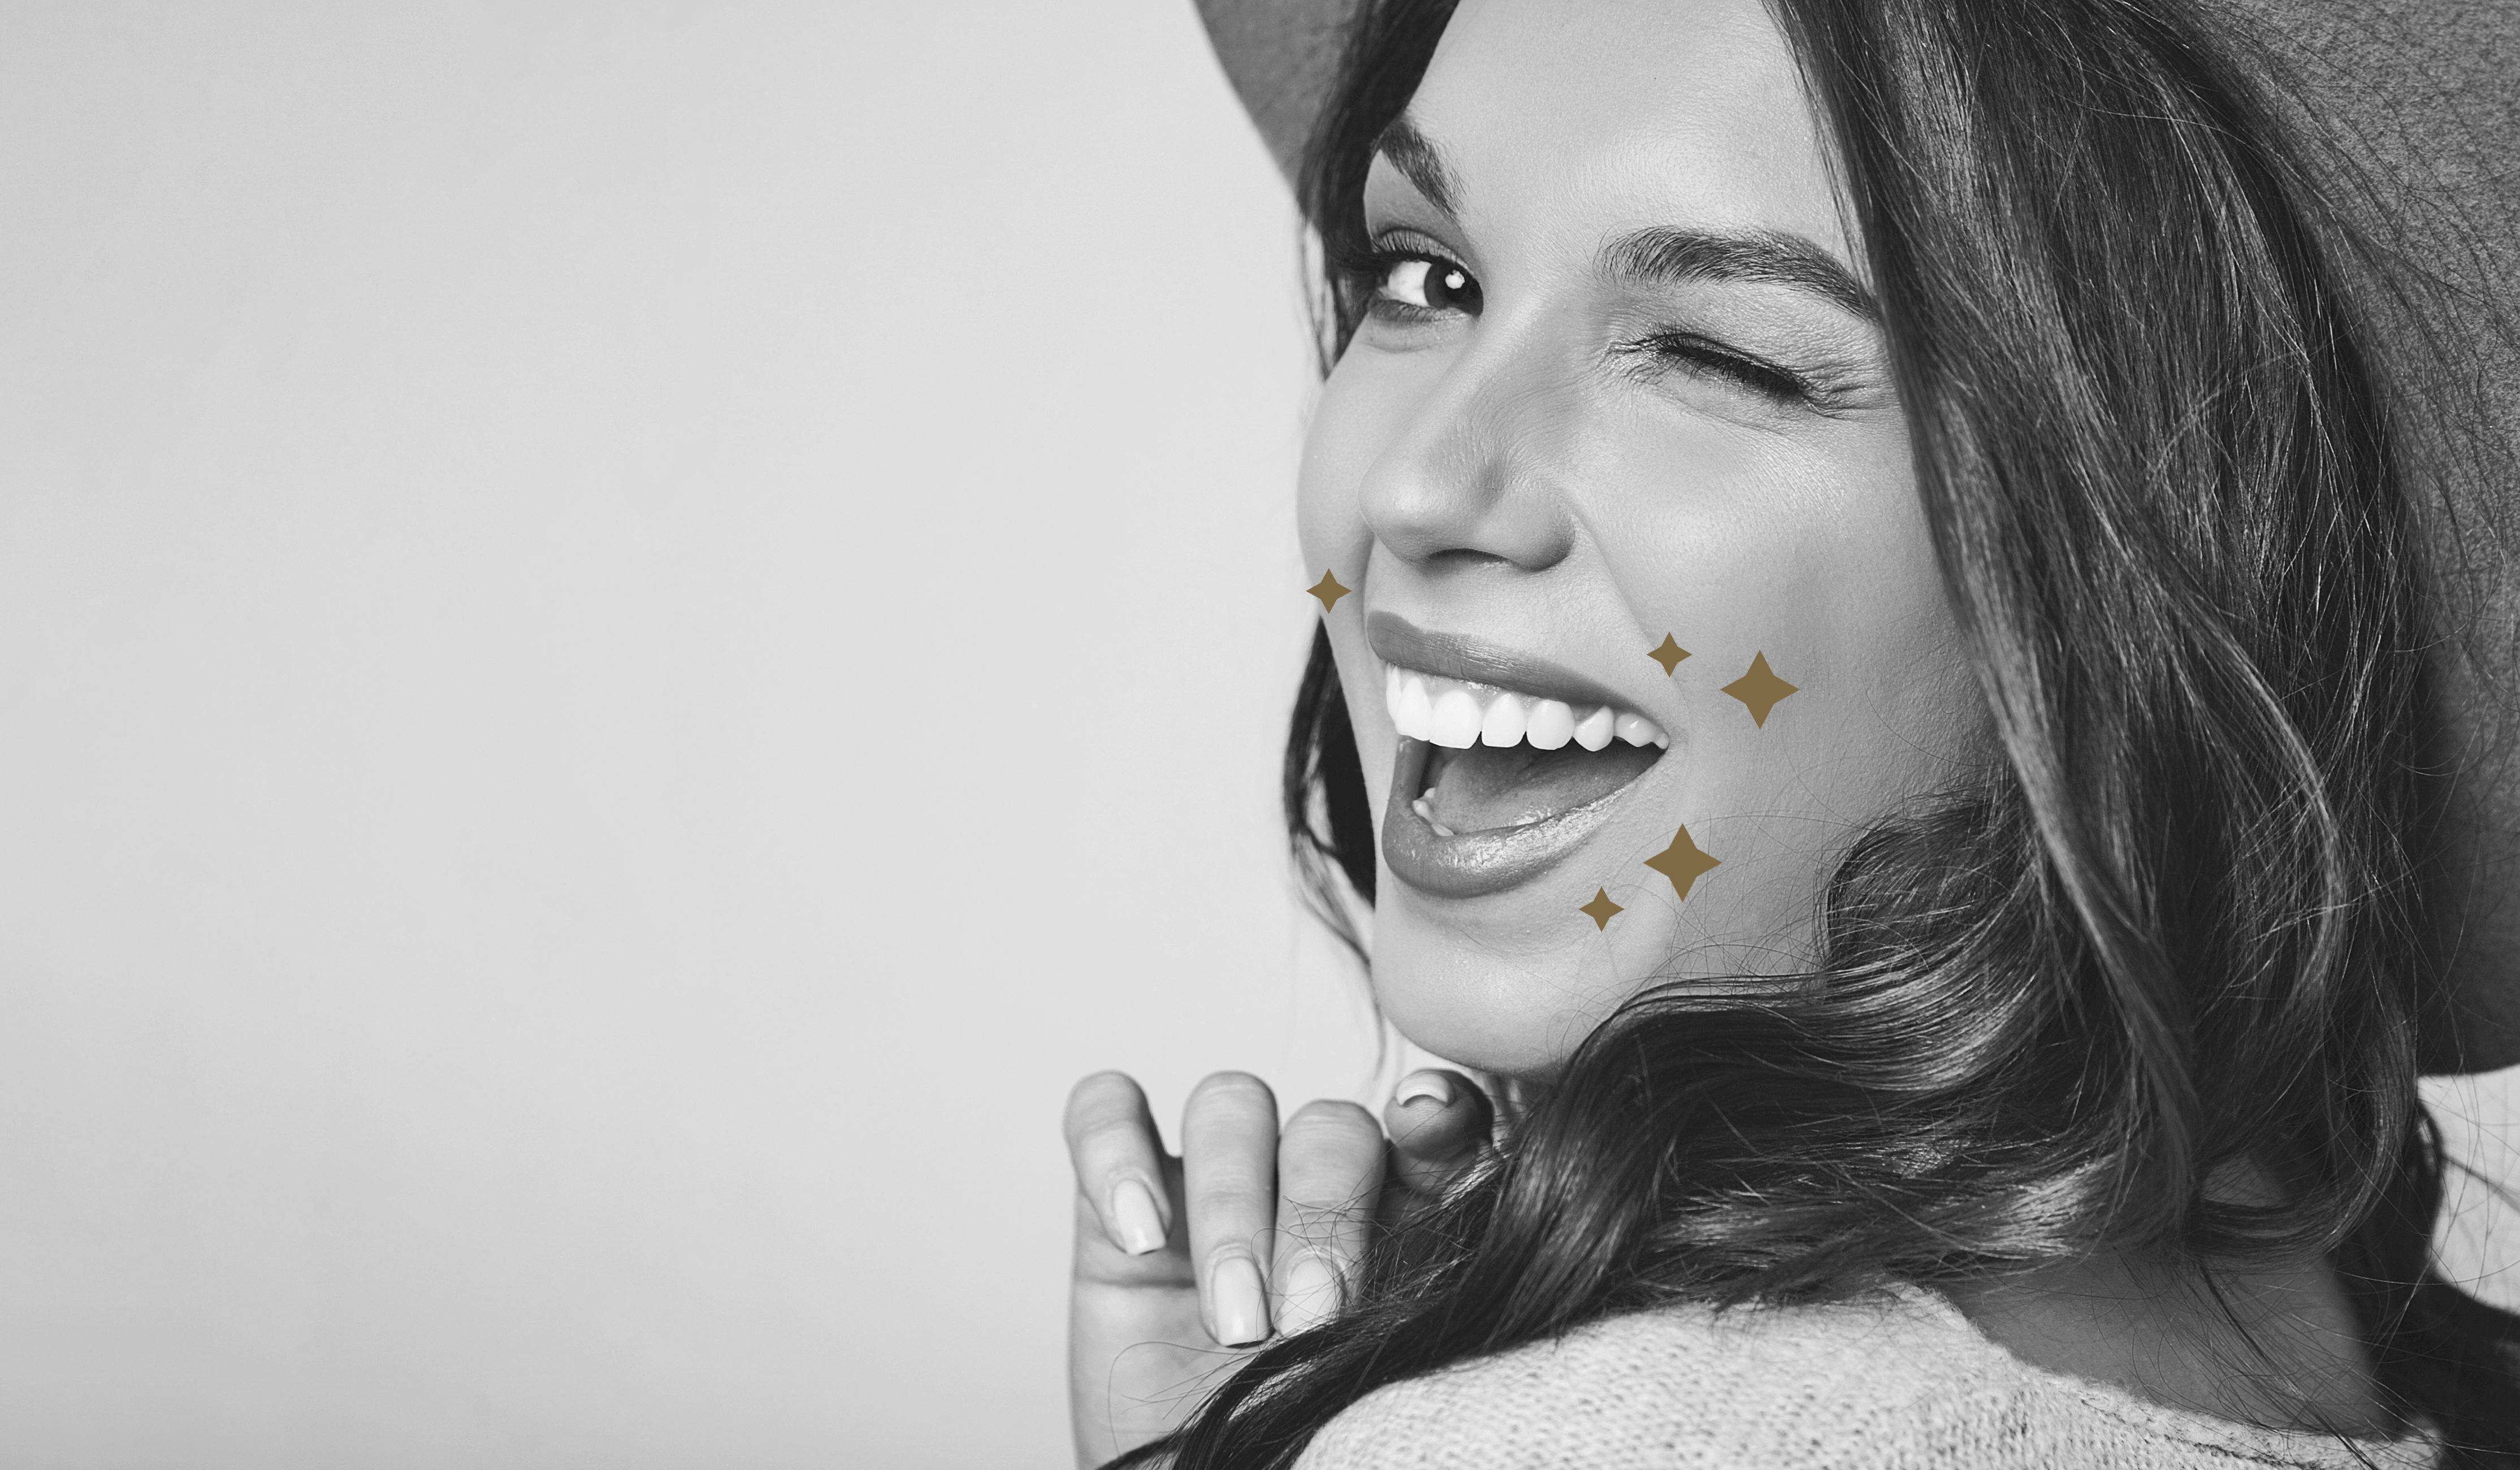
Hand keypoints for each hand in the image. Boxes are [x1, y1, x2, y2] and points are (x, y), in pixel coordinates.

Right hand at [1063, 1067, 1493, 1469]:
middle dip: (1319, 1214)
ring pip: (1230, 1105)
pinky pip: (1106, 1110)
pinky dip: (1116, 1155)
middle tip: (1312, 1316)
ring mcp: (1213, 1184)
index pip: (1433, 1127)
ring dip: (1232, 1204)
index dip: (1438, 1112)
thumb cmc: (1302, 1452)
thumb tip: (1462, 1188)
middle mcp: (1312, 1186)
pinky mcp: (1116, 1201)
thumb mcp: (1374, 1386)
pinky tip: (1139, 1237)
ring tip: (1234, 1322)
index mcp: (1404, 1220)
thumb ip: (1421, 1300)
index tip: (1432, 1124)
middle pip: (1327, 1128)